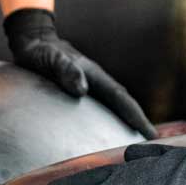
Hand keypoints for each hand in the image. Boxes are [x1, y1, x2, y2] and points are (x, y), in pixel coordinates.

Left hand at [4, 8, 156, 137]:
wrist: (33, 42)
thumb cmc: (41, 51)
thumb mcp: (51, 58)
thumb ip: (66, 70)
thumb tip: (82, 90)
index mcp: (94, 75)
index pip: (120, 98)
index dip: (136, 115)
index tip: (149, 132)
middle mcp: (96, 82)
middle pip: (123, 104)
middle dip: (138, 121)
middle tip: (152, 142)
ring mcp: (90, 87)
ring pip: (114, 107)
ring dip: (127, 122)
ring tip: (136, 142)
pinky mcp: (81, 92)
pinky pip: (100, 109)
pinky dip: (110, 121)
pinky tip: (108, 133)